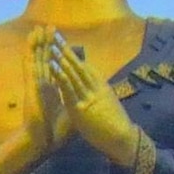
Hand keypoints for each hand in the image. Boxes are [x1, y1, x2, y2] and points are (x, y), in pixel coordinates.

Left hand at [39, 31, 151, 169]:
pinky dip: (61, 76)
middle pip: (78, 65)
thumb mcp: (109, 106)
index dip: (74, 56)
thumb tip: (96, 92)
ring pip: (73, 73)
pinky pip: (69, 89)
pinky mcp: (81, 108)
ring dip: (61, 58)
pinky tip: (53, 66)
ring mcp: (88, 97)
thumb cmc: (117, 126)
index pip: (86, 68)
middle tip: (55, 35)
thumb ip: (100, 97)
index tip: (65, 44)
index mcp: (101, 88)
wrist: (123, 139)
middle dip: (66, 50)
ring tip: (51, 45)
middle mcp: (95, 88)